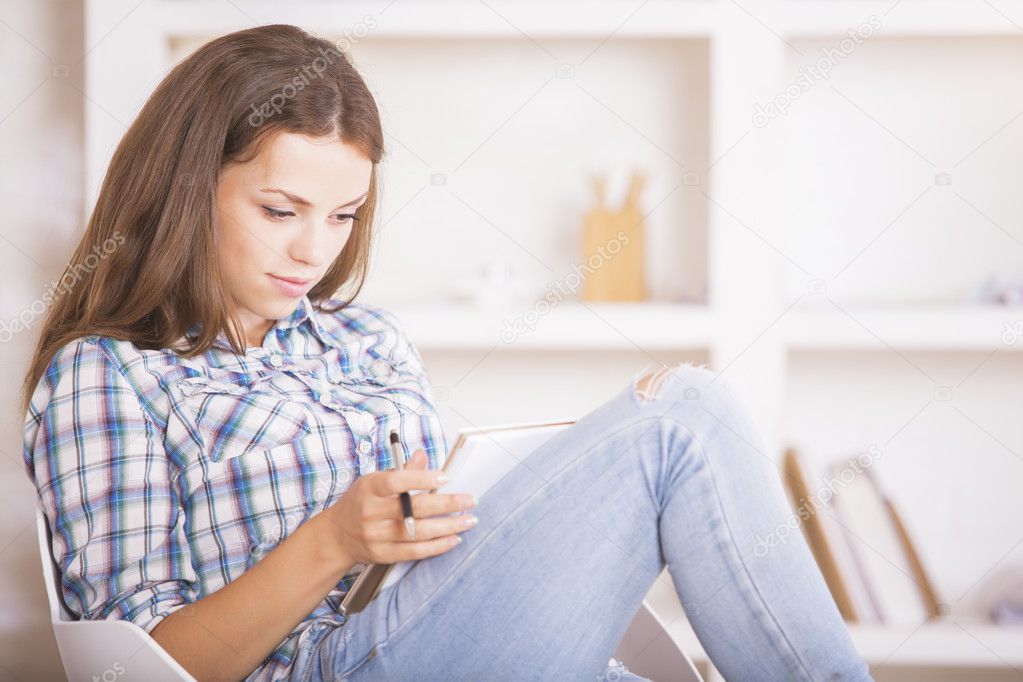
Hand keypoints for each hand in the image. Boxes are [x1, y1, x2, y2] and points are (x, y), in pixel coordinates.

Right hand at [314, 449, 476, 571]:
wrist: (336, 536)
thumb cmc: (361, 503)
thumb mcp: (374, 481)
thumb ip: (401, 471)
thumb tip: (423, 455)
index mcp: (369, 489)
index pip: (395, 482)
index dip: (421, 479)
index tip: (445, 477)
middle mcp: (371, 512)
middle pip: (413, 508)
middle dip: (446, 504)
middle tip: (470, 500)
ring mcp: (376, 536)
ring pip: (418, 532)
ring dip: (448, 526)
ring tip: (469, 520)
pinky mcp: (383, 554)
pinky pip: (414, 552)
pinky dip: (436, 546)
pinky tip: (453, 539)